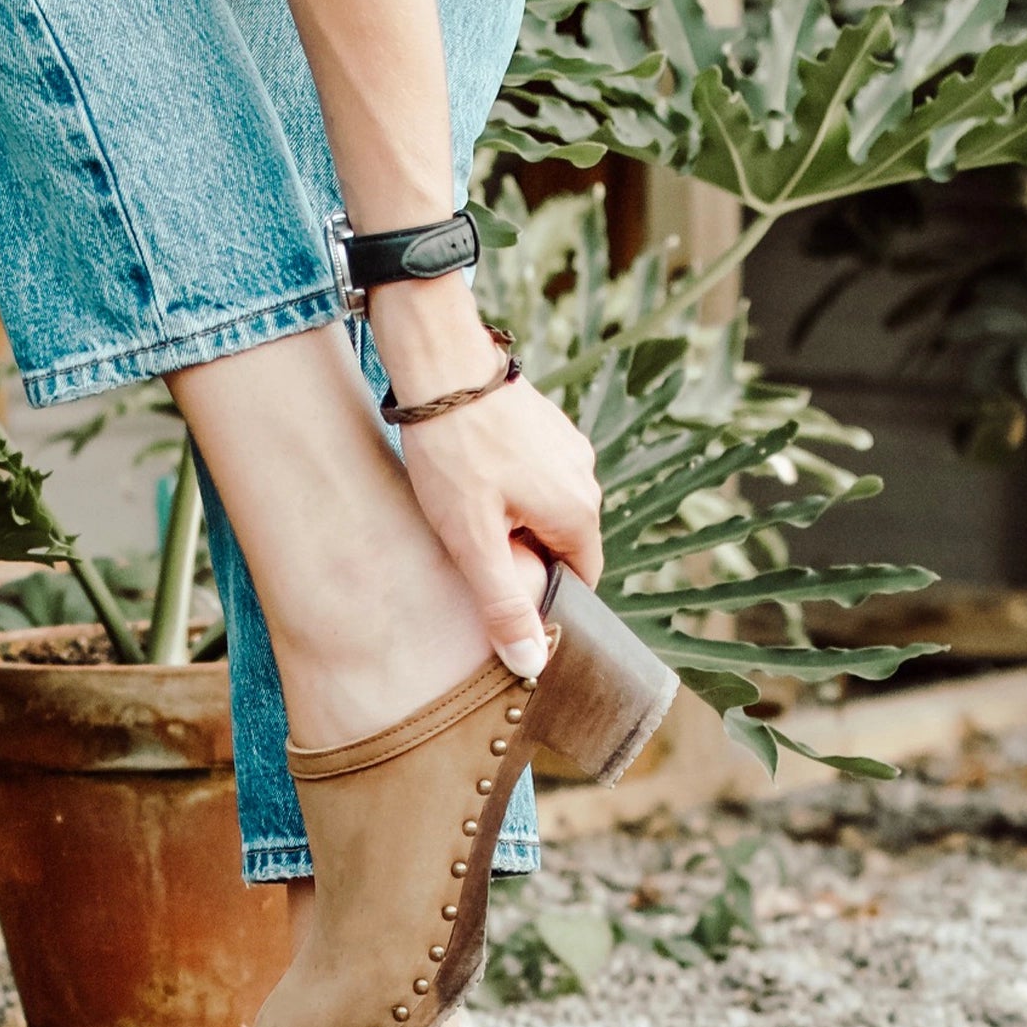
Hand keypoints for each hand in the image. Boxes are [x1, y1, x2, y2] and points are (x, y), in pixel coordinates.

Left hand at [369, 281, 602, 678]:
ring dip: (511, 521)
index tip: (501, 597)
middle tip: (470, 551)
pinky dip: (508, 488)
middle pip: (561, 546)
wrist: (441, 362)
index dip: (541, 597)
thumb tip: (532, 664)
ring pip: (544, 510)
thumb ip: (504, 603)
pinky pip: (534, 477)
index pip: (579, 582)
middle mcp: (585, 479)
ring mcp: (568, 448)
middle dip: (523, 557)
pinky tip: (469, 479)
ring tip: (465, 511)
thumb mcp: (473, 540)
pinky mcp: (545, 426)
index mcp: (579, 513)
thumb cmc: (454, 451)